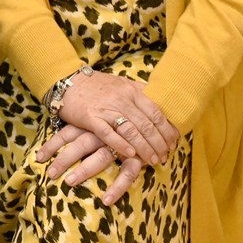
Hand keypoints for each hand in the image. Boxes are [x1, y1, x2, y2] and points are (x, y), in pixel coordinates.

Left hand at [36, 122, 147, 205]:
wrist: (154, 111)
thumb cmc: (124, 116)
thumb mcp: (103, 116)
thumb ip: (85, 125)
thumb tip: (62, 135)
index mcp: (94, 122)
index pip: (67, 132)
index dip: (52, 145)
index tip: (38, 158)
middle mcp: (105, 132)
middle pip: (79, 145)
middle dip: (63, 159)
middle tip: (49, 174)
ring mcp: (121, 144)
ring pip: (100, 158)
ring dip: (84, 170)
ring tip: (69, 183)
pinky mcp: (138, 156)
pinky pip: (127, 173)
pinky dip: (117, 186)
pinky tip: (106, 200)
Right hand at [56, 69, 179, 165]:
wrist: (68, 82)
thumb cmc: (97, 85)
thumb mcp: (121, 84)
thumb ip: (139, 93)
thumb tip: (161, 103)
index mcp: (131, 90)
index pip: (156, 112)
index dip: (168, 129)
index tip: (174, 141)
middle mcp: (122, 99)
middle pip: (147, 125)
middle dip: (160, 143)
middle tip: (167, 155)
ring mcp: (106, 108)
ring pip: (132, 131)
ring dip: (146, 148)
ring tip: (154, 160)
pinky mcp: (91, 118)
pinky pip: (109, 134)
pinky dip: (121, 145)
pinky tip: (131, 154)